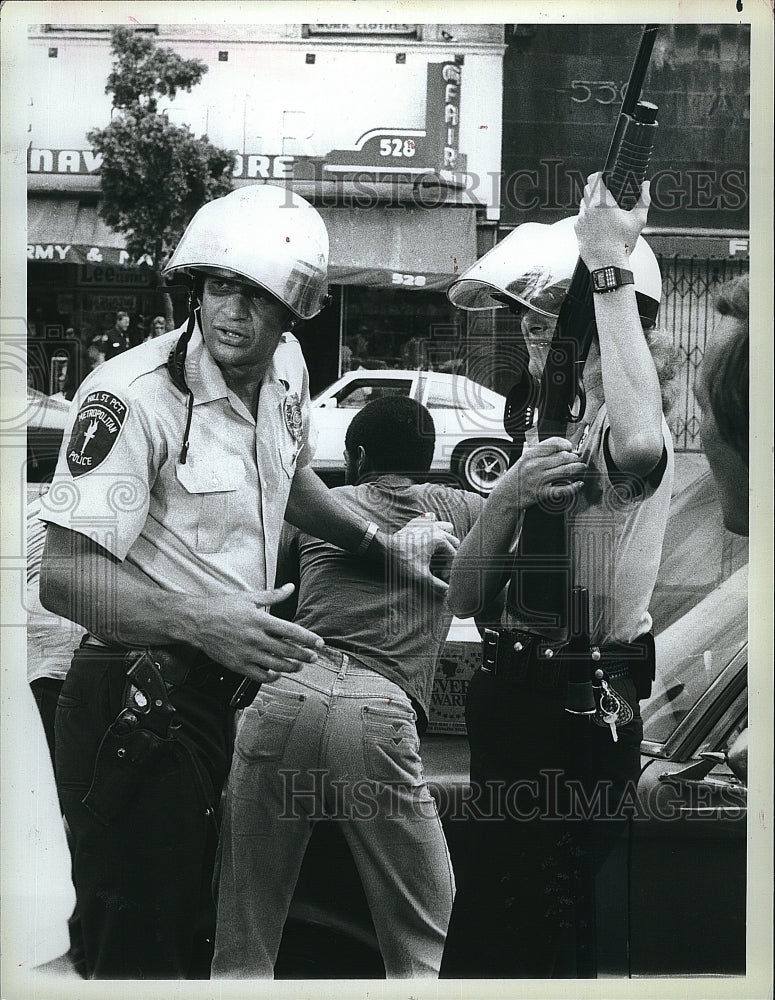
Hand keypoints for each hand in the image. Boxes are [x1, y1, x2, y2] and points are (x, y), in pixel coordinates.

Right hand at [195, 583, 323, 682]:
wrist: (197, 622)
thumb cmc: (222, 608)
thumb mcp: (248, 597)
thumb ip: (272, 595)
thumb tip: (290, 587)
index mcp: (260, 620)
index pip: (291, 631)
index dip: (308, 638)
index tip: (319, 643)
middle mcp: (255, 638)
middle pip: (287, 651)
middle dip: (304, 655)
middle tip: (314, 657)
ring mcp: (246, 653)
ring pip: (276, 665)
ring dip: (291, 667)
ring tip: (299, 665)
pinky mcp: (237, 665)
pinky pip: (259, 676)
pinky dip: (272, 676)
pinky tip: (278, 673)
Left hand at [386, 513, 459, 593]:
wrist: (383, 549)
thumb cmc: (401, 561)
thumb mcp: (421, 576)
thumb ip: (437, 585)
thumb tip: (448, 591)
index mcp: (439, 540)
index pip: (453, 555)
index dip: (449, 569)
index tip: (442, 578)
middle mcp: (435, 528)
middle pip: (453, 541)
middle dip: (449, 555)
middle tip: (440, 567)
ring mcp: (426, 524)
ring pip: (445, 529)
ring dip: (446, 541)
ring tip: (438, 555)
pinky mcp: (418, 523)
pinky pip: (432, 521)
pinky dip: (434, 528)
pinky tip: (429, 538)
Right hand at [493, 437, 587, 509]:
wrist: (505, 496)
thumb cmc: (517, 477)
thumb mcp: (525, 460)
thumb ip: (542, 454)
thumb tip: (564, 450)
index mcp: (530, 454)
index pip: (554, 443)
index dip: (566, 444)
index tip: (570, 447)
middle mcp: (535, 466)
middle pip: (563, 456)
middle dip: (575, 457)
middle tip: (579, 459)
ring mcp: (539, 480)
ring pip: (566, 471)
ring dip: (578, 468)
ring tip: (582, 468)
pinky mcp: (542, 493)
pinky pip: (563, 489)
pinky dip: (574, 487)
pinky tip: (579, 483)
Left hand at [575, 171, 649, 270]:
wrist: (608, 266)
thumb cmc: (623, 244)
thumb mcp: (638, 220)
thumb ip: (644, 198)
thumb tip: (646, 185)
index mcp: (602, 203)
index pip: (593, 178)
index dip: (598, 175)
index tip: (604, 178)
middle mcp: (588, 209)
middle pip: (587, 189)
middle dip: (596, 189)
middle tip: (607, 195)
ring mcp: (580, 220)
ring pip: (583, 204)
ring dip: (591, 204)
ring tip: (603, 212)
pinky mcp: (577, 230)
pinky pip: (580, 218)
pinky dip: (587, 218)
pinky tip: (598, 225)